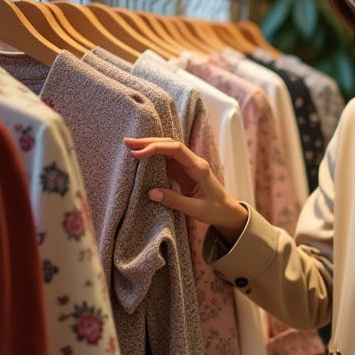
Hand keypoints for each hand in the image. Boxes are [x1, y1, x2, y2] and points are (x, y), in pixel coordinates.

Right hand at [122, 137, 248, 242]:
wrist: (228, 212)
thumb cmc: (216, 210)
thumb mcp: (196, 209)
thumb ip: (175, 201)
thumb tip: (151, 193)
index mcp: (198, 167)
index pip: (176, 149)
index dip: (156, 148)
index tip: (138, 154)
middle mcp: (193, 162)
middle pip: (169, 145)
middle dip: (148, 142)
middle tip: (127, 143)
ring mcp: (187, 166)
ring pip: (166, 151)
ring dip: (149, 147)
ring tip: (129, 147)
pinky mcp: (182, 172)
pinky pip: (166, 161)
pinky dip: (152, 158)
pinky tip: (140, 158)